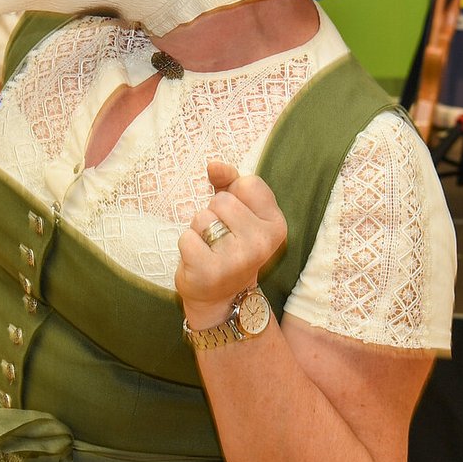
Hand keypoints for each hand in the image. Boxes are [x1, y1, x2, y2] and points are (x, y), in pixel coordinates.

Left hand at [176, 160, 286, 325]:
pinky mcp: (210, 271)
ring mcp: (237, 259)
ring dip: (199, 230)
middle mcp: (262, 242)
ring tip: (210, 249)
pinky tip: (199, 261)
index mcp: (276, 225)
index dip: (235, 197)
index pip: (248, 183)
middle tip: (220, 239)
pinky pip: (186, 237)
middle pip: (222, 200)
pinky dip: (187, 246)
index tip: (237, 220)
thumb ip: (230, 181)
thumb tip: (213, 165)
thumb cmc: (230, 245)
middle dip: (214, 215)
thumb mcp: (239, 211)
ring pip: (202, 217)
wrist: (221, 296)